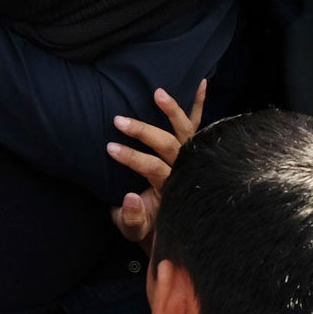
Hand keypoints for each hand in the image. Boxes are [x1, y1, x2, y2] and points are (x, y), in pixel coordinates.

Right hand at [106, 81, 206, 246]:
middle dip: (143, 132)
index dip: (132, 157)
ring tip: (157, 93)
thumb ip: (132, 217)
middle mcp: (185, 171)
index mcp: (171, 190)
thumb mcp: (134, 229)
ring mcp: (192, 159)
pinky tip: (202, 83)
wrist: (172, 230)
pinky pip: (199, 127)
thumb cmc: (148, 228)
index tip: (110, 148)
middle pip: (169, 146)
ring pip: (186, 132)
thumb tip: (130, 196)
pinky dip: (200, 106)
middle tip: (119, 120)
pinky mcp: (194, 150)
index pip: (153, 167)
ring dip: (172, 111)